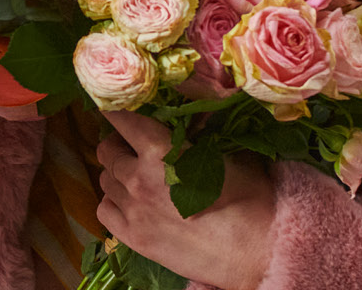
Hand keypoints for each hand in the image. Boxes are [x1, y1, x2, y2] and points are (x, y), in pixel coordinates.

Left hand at [96, 111, 273, 289]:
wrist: (256, 252)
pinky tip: (131, 203)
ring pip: (104, 179)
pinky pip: (105, 210)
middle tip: (133, 146)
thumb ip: (196, 134)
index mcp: (159, 150)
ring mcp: (133, 210)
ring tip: (136, 177)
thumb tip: (189, 117)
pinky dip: (113, 202)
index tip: (119, 109)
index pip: (119, 117)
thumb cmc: (249, 200)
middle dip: (117, 143)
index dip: (116, 110)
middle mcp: (137, 177)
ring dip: (116, 173)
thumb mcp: (224, 154)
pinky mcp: (133, 238)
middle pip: (106, 149)